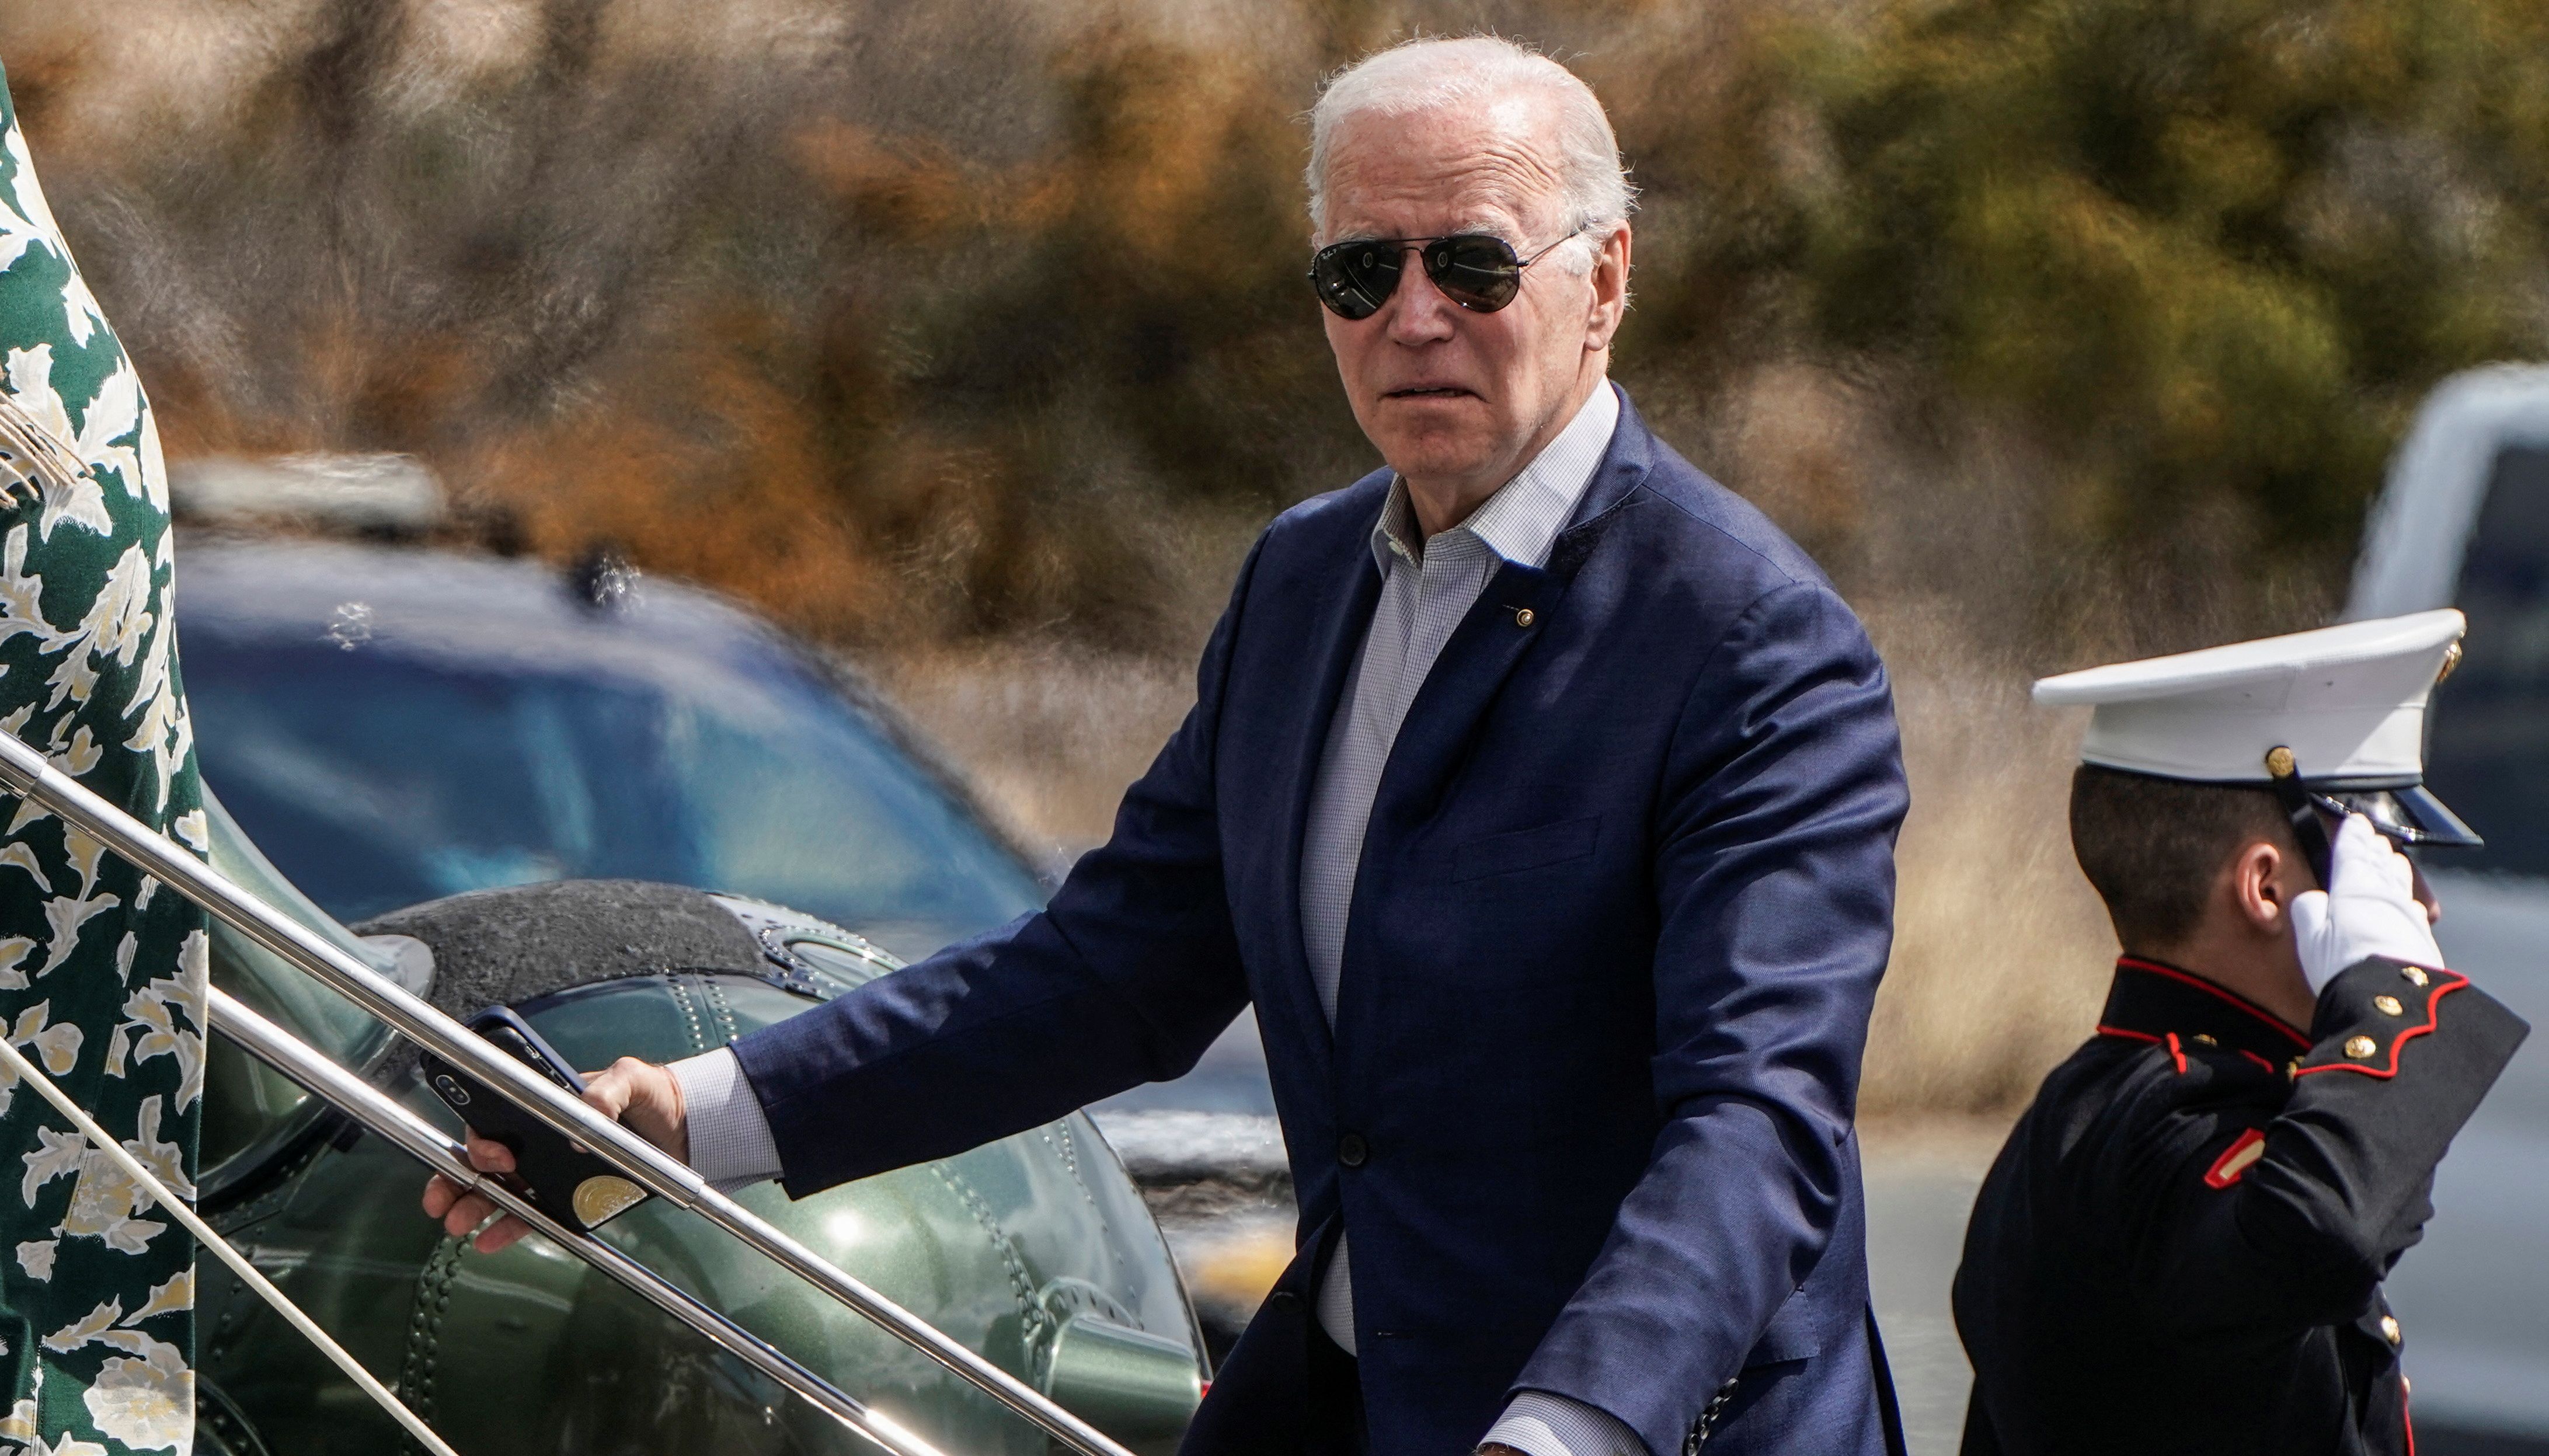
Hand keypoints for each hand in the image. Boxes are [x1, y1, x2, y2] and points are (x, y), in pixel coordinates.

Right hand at [418, 1056, 687, 1253]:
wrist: (683, 1130)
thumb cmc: (651, 1096)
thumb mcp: (633, 1079)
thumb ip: (611, 1088)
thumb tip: (590, 1110)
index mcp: (542, 1106)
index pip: (494, 1120)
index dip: (482, 1139)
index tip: (497, 1156)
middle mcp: (536, 1138)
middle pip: (483, 1158)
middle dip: (456, 1179)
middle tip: (441, 1202)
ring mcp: (548, 1168)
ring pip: (498, 1189)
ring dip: (472, 1207)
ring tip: (456, 1225)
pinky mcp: (566, 1195)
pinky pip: (530, 1213)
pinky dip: (508, 1227)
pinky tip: (488, 1241)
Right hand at [2290, 813, 2442, 993]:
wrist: (2391, 1000)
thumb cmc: (2343, 966)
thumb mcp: (2309, 937)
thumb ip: (2308, 910)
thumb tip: (2313, 899)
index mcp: (2353, 886)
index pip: (2353, 851)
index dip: (2353, 835)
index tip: (2355, 822)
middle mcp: (2385, 894)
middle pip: (2381, 862)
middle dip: (2375, 848)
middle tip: (2372, 838)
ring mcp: (2407, 914)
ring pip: (2400, 881)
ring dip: (2393, 867)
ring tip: (2391, 859)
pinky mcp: (2422, 936)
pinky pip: (2413, 905)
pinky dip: (2406, 895)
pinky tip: (2408, 899)